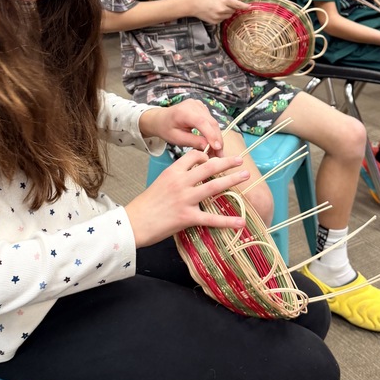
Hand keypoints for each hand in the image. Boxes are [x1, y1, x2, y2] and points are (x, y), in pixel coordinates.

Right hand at [125, 150, 249, 247]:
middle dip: (227, 162)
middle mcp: (181, 182)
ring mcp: (185, 199)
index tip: (214, 158)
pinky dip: (227, 221)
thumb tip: (192, 176)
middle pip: (209, 167)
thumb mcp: (160, 183)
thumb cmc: (145, 204)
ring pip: (214, 186)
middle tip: (240, 160)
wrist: (133, 223)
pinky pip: (211, 218)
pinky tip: (240, 221)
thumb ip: (176, 177)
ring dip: (232, 180)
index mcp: (173, 172)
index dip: (207, 156)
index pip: (194, 156)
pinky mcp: (187, 217)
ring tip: (246, 176)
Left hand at [139, 100, 223, 155]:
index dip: (211, 135)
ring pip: (213, 122)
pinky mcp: (202, 107)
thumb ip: (193, 142)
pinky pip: (211, 121)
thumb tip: (208, 147)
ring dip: (216, 137)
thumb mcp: (177, 139)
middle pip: (211, 122)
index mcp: (183, 112)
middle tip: (220, 155)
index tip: (217, 148)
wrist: (161, 119)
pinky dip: (213, 132)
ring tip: (216, 152)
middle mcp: (193, 105)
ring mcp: (199, 104)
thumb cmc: (166, 129)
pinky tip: (212, 142)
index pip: (202, 122)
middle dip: (217, 140)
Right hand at [188, 0, 250, 23]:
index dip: (245, 6)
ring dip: (227, 12)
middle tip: (224, 3)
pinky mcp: (215, 22)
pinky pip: (223, 19)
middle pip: (234, 10)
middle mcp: (222, 9)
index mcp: (224, 0)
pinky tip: (214, 12)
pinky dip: (221, 16)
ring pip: (229, 15)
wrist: (193, 4)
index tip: (250, 7)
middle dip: (232, 7)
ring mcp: (219, 17)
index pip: (238, 5)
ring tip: (217, 7)